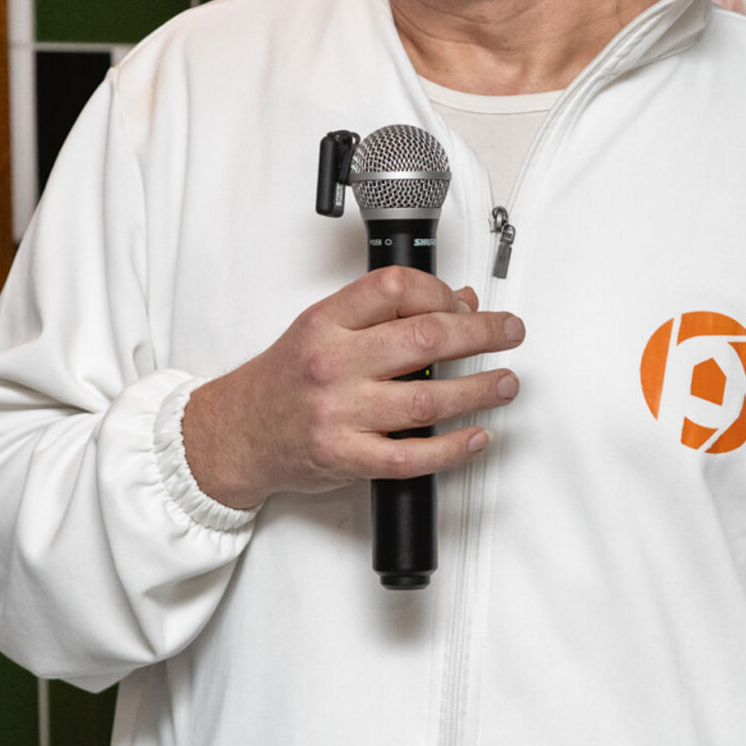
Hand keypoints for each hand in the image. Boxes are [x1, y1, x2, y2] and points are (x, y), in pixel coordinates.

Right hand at [181, 268, 522, 510]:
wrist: (237, 434)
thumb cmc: (281, 381)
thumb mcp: (322, 330)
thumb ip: (382, 315)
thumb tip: (455, 303)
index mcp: (325, 323)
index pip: (395, 288)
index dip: (442, 292)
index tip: (465, 304)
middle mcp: (333, 364)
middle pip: (424, 338)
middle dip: (480, 334)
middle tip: (509, 333)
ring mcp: (340, 413)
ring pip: (427, 400)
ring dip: (478, 390)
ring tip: (504, 383)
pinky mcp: (346, 457)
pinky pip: (412, 457)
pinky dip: (453, 448)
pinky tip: (477, 436)